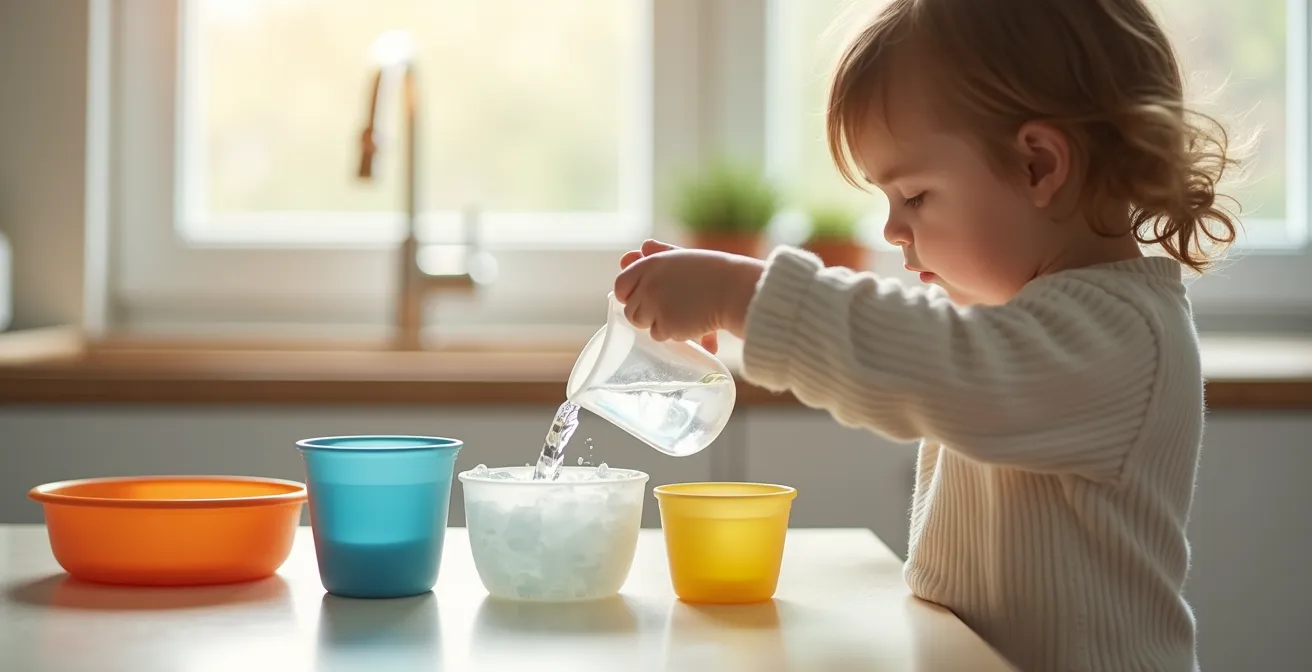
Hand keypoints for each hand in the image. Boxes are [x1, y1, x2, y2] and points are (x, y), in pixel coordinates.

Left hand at [614, 240, 764, 352]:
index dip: (629, 295)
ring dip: (659, 324)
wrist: (735, 290)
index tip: (643, 299)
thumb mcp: (684, 257)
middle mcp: (648, 285)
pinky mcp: (667, 325)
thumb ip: (661, 253)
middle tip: (669, 310)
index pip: (621, 285)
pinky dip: (674, 334)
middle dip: (646, 314)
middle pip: (631, 310)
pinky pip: (661, 336)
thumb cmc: (715, 273)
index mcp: (650, 264)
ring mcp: (655, 306)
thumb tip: (643, 247)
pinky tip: (691, 324)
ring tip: (682, 315)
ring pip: (644, 325)